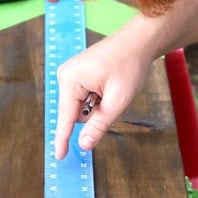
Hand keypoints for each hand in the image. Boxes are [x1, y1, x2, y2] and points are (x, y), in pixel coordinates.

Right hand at [54, 36, 151, 158]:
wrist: (139, 41)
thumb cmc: (129, 64)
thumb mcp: (118, 100)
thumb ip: (99, 124)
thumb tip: (84, 144)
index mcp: (71, 80)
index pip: (66, 118)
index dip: (63, 139)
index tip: (59, 156)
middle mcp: (66, 76)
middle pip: (75, 113)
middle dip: (95, 112)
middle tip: (113, 97)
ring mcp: (71, 73)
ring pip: (81, 106)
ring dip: (98, 105)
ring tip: (113, 87)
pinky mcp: (78, 73)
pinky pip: (84, 97)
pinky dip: (98, 98)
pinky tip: (109, 84)